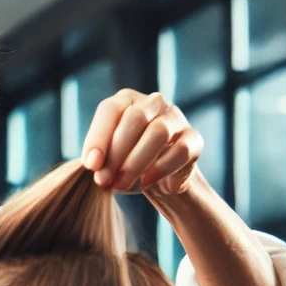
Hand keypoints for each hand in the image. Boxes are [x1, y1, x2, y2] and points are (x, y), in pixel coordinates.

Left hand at [80, 89, 203, 196]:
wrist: (159, 179)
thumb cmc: (125, 164)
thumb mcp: (107, 160)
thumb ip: (99, 159)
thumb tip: (94, 164)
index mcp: (126, 100)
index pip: (111, 109)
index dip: (98, 137)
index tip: (91, 165)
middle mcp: (153, 103)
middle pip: (135, 118)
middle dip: (116, 153)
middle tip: (104, 180)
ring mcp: (176, 118)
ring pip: (158, 133)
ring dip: (136, 163)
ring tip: (121, 185)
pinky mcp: (194, 139)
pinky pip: (180, 150)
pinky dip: (161, 168)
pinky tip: (146, 182)